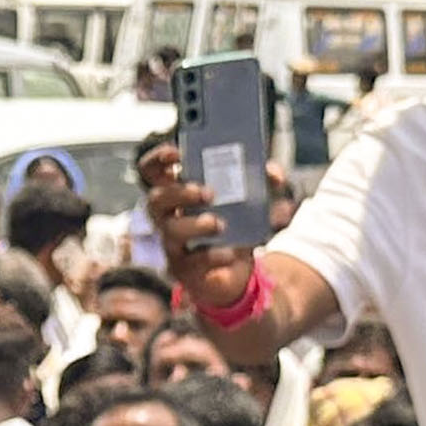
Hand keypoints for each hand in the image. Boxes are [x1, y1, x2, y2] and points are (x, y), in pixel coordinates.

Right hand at [132, 140, 250, 315]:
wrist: (237, 271)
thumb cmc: (236, 227)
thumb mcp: (252, 202)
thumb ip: (263, 183)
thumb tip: (273, 173)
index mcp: (178, 192)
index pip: (152, 170)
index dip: (158, 159)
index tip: (176, 153)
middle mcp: (168, 216)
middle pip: (156, 199)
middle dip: (180, 193)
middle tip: (209, 193)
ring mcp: (173, 244)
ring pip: (171, 230)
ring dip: (195, 224)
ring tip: (219, 224)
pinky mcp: (184, 269)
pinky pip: (192, 261)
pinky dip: (212, 255)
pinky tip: (229, 253)